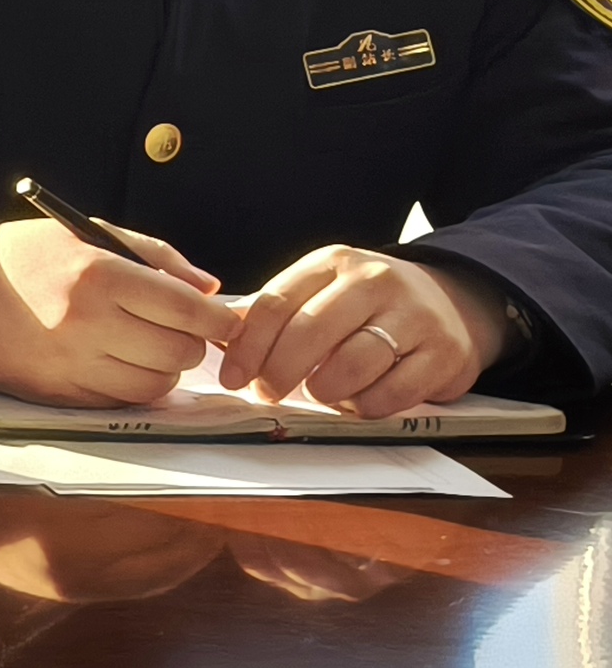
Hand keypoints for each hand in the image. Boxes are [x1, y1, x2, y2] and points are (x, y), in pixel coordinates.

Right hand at [0, 217, 235, 407]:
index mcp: (100, 276)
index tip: (228, 320)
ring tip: (147, 347)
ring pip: (156, 385)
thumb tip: (208, 289)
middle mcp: (90, 324)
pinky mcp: (58, 393)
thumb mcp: (86, 234)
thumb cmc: (22, 258)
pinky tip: (119, 363)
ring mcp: (73, 364)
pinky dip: (133, 387)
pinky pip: (121, 402)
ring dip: (164, 369)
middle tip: (180, 329)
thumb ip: (155, 256)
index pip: (188, 310)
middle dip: (192, 343)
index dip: (220, 319)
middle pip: (179, 353)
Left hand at [218, 245, 500, 417]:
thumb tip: (215, 336)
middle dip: (279, 371)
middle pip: (311, 331)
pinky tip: (356, 402)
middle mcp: (377, 281)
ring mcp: (416, 316)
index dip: (248, 346)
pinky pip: (394, 392)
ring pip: (353, 363)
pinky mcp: (447, 354)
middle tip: (268, 393)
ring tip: (317, 393)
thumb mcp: (321, 292)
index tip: (232, 377)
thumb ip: (273, 313)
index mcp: (335, 262)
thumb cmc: (366, 306)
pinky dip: (366, 406)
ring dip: (324, 390)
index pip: (277, 303)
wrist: (453, 303)